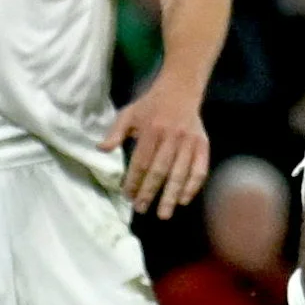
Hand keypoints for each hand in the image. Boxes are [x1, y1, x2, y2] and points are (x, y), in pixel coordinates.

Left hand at [105, 82, 212, 215]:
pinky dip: (192, 186)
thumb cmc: (150, 105)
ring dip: (171, 195)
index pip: (141, 162)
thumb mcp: (128, 114)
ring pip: (180, 173)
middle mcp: (171, 137)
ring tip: (163, 214)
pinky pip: (200, 169)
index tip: (127, 196)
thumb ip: (115, 132)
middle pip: (160, 170)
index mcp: (151, 130)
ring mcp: (189, 142)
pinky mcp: (203, 145)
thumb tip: (101, 149)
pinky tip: (183, 200)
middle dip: (150, 192)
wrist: (180, 90)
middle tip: (141, 209)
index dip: (133, 181)